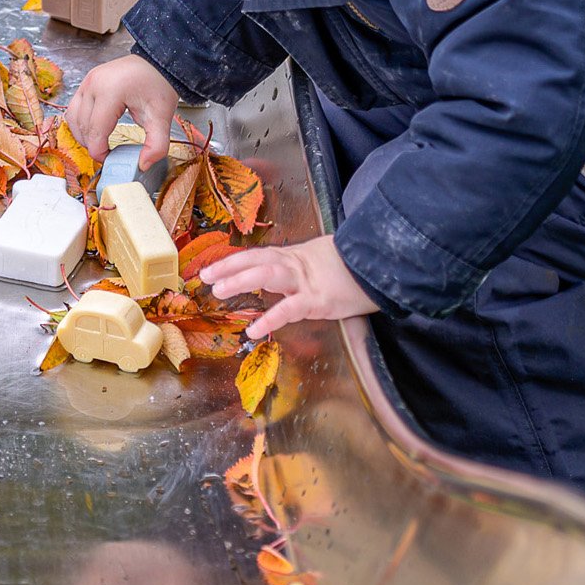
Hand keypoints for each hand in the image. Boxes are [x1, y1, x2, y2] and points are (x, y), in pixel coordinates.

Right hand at [66, 55, 178, 168]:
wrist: (157, 62)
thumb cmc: (158, 84)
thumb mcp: (162, 117)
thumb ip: (157, 144)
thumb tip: (143, 164)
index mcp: (111, 91)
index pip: (96, 132)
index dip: (100, 152)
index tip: (110, 160)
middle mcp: (94, 84)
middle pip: (83, 127)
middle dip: (93, 145)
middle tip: (108, 155)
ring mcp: (88, 81)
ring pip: (74, 118)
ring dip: (84, 135)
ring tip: (100, 143)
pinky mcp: (86, 81)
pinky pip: (75, 107)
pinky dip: (81, 123)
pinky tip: (95, 130)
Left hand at [201, 235, 378, 338]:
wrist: (379, 266)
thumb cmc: (351, 268)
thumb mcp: (319, 261)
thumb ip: (297, 268)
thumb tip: (277, 276)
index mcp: (294, 256)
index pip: (257, 255)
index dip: (232, 260)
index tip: (210, 267)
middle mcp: (295, 265)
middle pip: (256, 260)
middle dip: (228, 267)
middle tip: (205, 276)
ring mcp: (306, 282)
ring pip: (267, 275)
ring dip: (240, 280)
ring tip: (218, 290)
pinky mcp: (318, 300)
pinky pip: (289, 309)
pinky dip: (269, 318)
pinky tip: (252, 329)